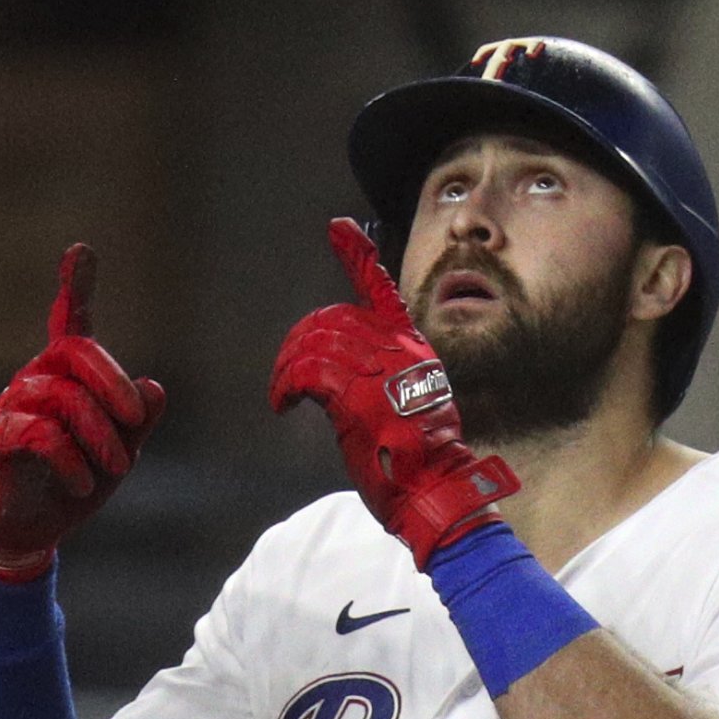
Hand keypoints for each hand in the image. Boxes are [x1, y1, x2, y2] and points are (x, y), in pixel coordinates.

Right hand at [0, 245, 166, 582]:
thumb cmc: (75, 482)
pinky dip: (70, 458)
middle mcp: (36, 378)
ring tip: (120, 468)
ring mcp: (13, 405)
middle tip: (137, 416)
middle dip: (113, 382)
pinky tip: (83, 481)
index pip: (71, 322)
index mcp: (67, 375)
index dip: (75, 285)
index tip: (80, 251)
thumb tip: (155, 388)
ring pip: (62, 395)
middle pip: (76, 351)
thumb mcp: (121, 451)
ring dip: (99, 432)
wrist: (30, 528)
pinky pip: (39, 433)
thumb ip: (139, 420)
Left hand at [269, 218, 517, 566]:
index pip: (380, 291)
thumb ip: (380, 378)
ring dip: (287, 369)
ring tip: (283, 396)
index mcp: (412, 347)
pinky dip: (285, 387)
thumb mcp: (407, 404)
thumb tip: (339, 378)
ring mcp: (378, 371)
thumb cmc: (419, 461)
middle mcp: (397, 350)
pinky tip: (283, 404)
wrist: (435, 490)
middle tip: (286, 377)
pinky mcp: (356, 396)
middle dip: (298, 343)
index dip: (357, 256)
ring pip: (313, 344)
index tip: (339, 228)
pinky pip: (306, 374)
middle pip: (330, 319)